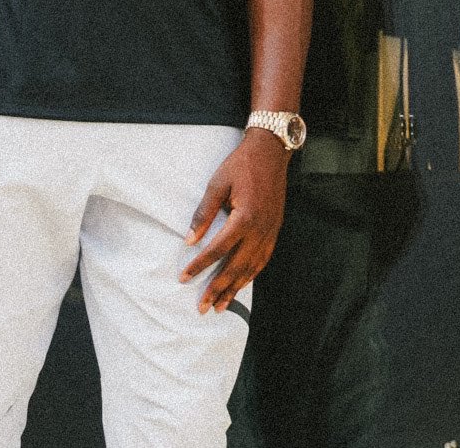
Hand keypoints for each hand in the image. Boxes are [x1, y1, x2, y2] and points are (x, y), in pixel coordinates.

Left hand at [181, 129, 290, 312]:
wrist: (271, 152)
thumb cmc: (241, 165)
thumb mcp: (217, 184)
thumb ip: (203, 213)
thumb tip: (190, 239)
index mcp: (244, 218)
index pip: (218, 250)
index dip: (200, 266)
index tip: (184, 278)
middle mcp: (260, 230)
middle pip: (236, 267)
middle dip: (218, 289)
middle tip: (202, 307)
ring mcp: (270, 232)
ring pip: (251, 268)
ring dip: (235, 289)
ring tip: (221, 306)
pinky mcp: (275, 230)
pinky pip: (263, 260)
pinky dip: (251, 275)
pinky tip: (241, 284)